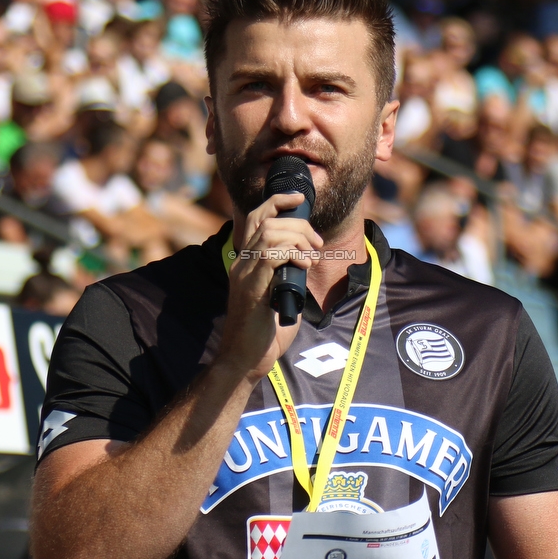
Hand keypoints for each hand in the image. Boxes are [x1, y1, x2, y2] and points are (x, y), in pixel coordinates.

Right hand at [217, 193, 322, 383]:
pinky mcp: (251, 290)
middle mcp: (241, 263)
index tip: (299, 198)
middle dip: (298, 224)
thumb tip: (306, 260)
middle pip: (266, 221)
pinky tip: (303, 266)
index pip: (256, 217)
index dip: (277, 201)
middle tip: (316, 243)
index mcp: (246, 261)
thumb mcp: (279, 294)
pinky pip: (270, 256)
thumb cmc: (264, 332)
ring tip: (311, 255)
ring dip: (297, 239)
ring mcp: (244, 275)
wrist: (246, 360)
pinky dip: (292, 254)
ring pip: (268, 235)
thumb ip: (287, 275)